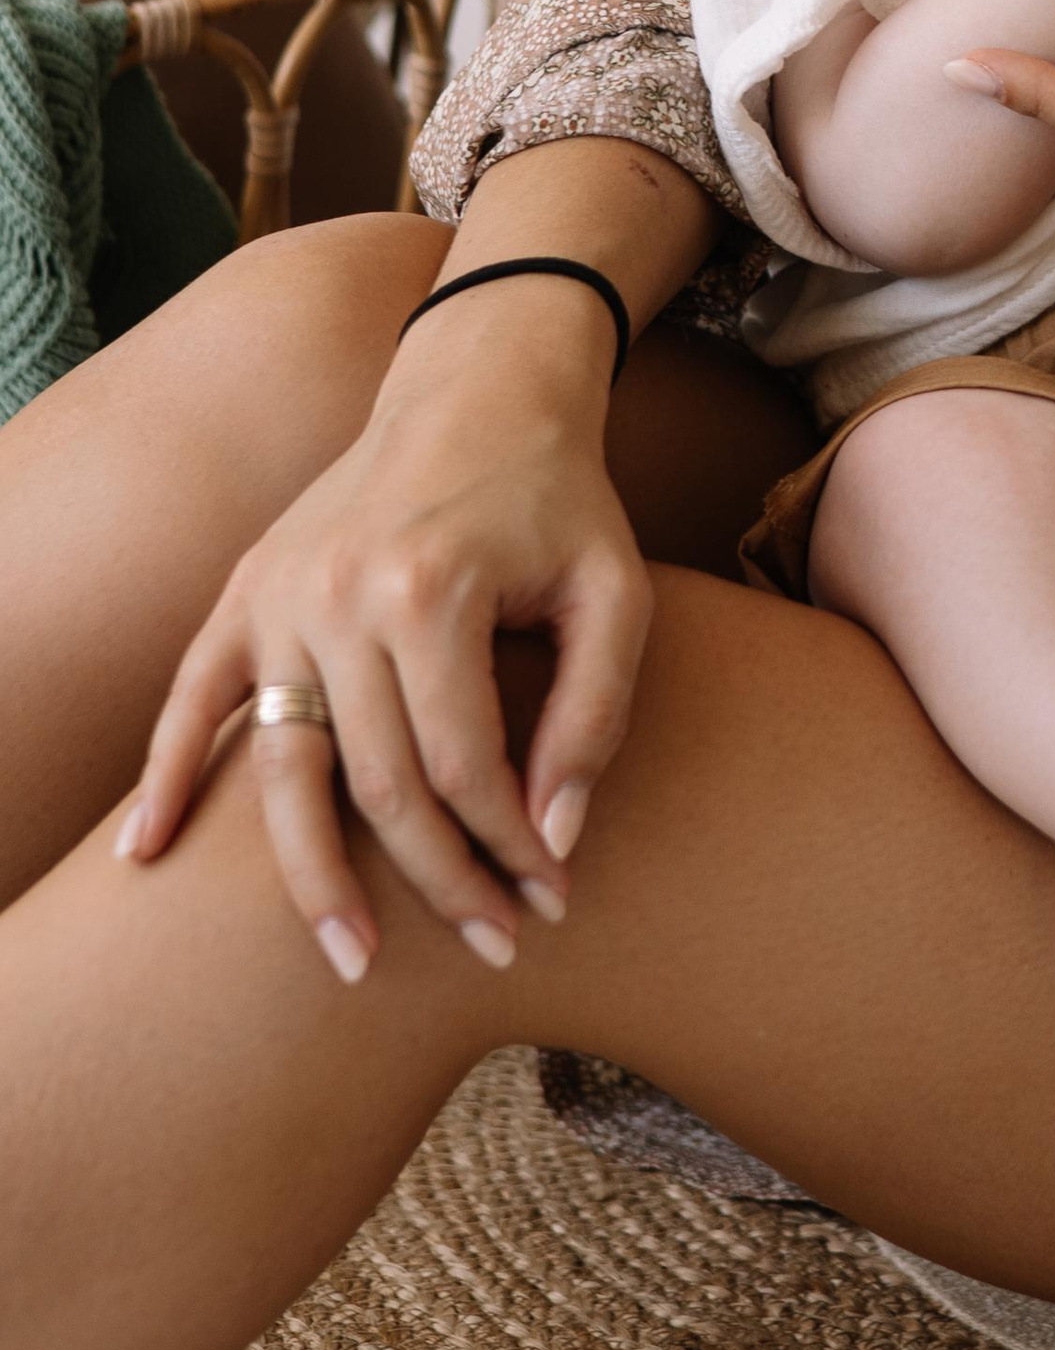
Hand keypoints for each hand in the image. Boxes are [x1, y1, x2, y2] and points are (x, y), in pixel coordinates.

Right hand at [116, 139, 710, 982]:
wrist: (479, 387)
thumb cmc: (559, 498)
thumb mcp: (614, 591)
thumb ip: (594, 713)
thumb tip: (554, 840)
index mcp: (430, 590)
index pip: (463, 767)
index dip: (508, 846)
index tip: (552, 896)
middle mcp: (339, 597)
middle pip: (380, 786)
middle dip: (442, 881)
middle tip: (493, 945)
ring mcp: (280, 596)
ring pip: (286, 771)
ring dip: (314, 879)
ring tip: (351, 962)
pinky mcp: (246, 592)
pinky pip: (193, 700)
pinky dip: (166, 779)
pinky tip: (145, 857)